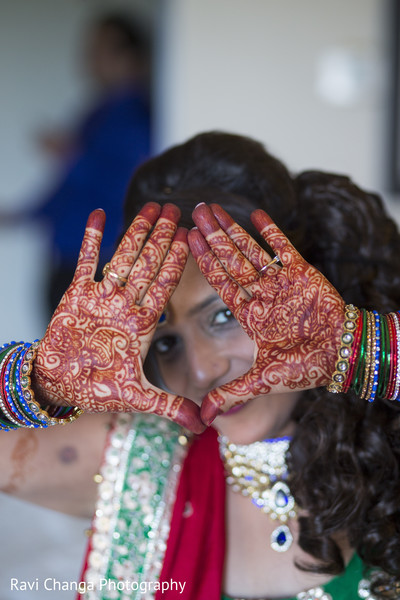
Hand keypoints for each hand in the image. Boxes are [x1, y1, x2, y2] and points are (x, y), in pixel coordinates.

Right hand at [32, 203, 203, 432]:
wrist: (60, 385)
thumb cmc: (98, 388)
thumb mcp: (138, 398)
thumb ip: (171, 406)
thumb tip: (204, 425)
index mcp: (141, 323)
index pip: (164, 285)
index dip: (177, 260)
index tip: (190, 237)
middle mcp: (125, 305)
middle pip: (148, 264)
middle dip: (161, 237)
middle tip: (176, 209)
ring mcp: (101, 297)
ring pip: (122, 257)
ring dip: (135, 231)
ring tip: (151, 205)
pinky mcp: (75, 294)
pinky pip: (83, 261)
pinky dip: (90, 239)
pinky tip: (100, 213)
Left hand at [189, 203, 344, 424]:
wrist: (342, 355)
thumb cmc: (304, 368)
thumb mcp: (263, 380)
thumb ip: (231, 394)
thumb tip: (203, 419)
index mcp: (249, 313)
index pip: (220, 281)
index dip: (203, 260)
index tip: (186, 238)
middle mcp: (261, 294)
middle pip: (230, 259)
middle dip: (212, 235)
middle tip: (195, 210)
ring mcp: (280, 282)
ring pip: (252, 249)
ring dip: (233, 228)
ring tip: (214, 207)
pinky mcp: (303, 273)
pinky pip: (284, 248)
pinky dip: (271, 231)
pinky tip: (256, 212)